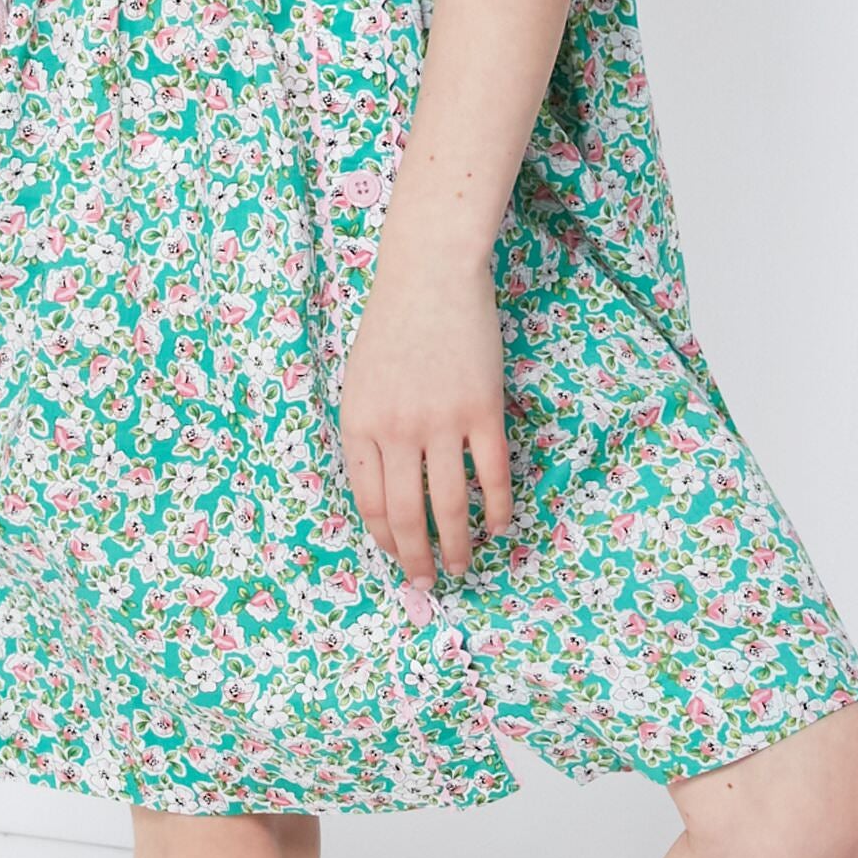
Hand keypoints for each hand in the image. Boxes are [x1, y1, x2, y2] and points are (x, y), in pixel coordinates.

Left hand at [338, 250, 513, 610]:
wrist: (431, 274)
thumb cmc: (392, 324)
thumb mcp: (359, 381)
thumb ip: (367, 433)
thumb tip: (384, 489)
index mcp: (358, 425)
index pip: (368, 502)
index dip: (383, 539)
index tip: (395, 558)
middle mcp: (395, 430)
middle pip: (406, 515)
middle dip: (415, 559)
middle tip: (426, 584)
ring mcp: (441, 422)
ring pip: (449, 505)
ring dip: (457, 545)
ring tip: (462, 567)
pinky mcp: (483, 410)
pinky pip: (492, 475)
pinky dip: (497, 507)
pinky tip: (499, 525)